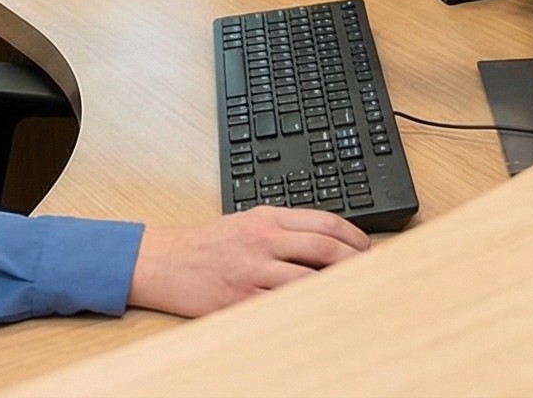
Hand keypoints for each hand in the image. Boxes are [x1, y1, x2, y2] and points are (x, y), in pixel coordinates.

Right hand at [127, 207, 370, 316]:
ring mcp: (251, 271)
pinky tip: (318, 313)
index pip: (324, 222)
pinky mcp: (239, 299)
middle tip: (372, 273)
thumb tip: (326, 241)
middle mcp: (262, 241)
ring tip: (352, 295)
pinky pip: (280, 306)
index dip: (354, 236)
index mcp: (267, 219)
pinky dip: (304, 309)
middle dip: (355, 261)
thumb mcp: (246, 222)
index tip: (368, 248)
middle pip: (324, 247)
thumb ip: (283, 228)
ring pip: (307, 278)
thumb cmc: (204, 244)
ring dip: (334, 287)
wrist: (160, 260)